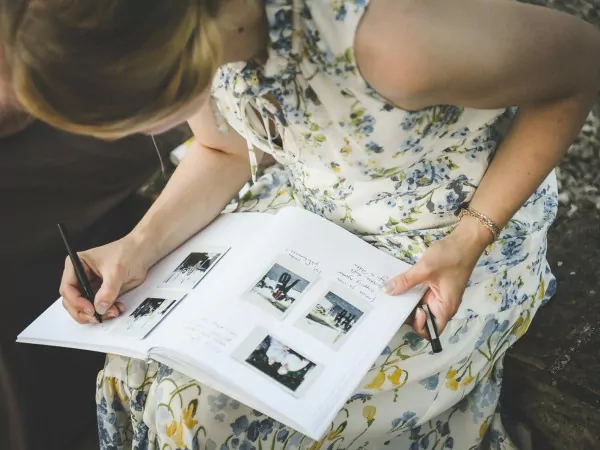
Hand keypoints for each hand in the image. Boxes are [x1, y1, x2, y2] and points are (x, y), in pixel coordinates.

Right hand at [59, 235, 149, 323]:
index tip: (90, 308)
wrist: (142, 253)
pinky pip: (98, 308)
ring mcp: (91, 285)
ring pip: (85, 307)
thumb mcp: (116, 270)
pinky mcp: (101, 293)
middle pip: (72, 301)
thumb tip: (100, 307)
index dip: (76, 301)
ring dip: (97, 314)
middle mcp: (81, 276)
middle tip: (97, 317)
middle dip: (84, 311)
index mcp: (78, 264)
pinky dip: (106, 312)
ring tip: (113, 311)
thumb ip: (108, 290)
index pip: (68, 287)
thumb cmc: (127, 252)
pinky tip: (116, 308)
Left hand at [385, 216, 492, 337]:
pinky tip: (399, 284)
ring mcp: (439, 296)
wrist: (466, 240)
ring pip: (419, 305)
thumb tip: (387, 291)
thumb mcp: (425, 269)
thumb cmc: (451, 256)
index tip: (406, 310)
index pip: (430, 331)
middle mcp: (442, 305)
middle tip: (391, 301)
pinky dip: (411, 291)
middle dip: (407, 312)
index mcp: (445, 307)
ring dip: (407, 300)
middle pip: (422, 319)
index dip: (417, 326)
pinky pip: (420, 294)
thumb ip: (405, 281)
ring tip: (392, 293)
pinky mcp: (435, 287)